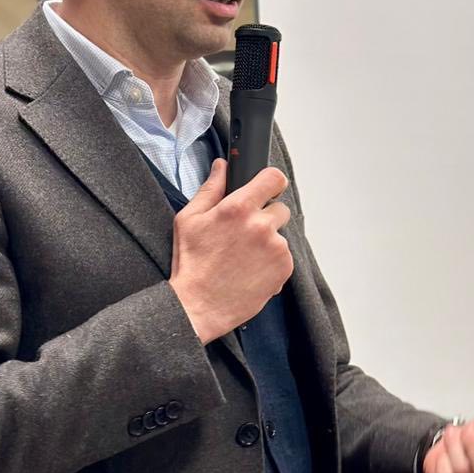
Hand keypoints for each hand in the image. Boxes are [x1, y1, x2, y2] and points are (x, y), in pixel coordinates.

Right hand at [169, 159, 293, 342]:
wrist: (197, 306)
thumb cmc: (191, 264)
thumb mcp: (189, 219)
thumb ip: (211, 189)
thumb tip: (222, 166)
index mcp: (239, 208)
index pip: (273, 178)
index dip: (270, 182)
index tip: (266, 188)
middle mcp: (261, 225)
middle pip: (280, 209)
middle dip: (265, 217)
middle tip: (243, 234)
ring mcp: (276, 248)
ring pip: (280, 235)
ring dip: (267, 242)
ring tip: (243, 257)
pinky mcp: (284, 268)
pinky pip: (284, 256)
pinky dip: (272, 262)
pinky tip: (250, 270)